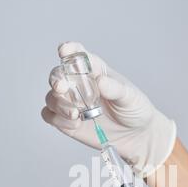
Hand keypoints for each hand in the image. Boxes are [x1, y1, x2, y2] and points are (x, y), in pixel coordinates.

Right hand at [42, 42, 175, 176]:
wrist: (136, 136)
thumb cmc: (135, 110)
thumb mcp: (130, 97)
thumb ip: (115, 89)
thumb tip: (99, 81)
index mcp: (95, 71)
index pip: (78, 55)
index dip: (69, 50)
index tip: (64, 51)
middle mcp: (79, 85)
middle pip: (57, 75)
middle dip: (56, 79)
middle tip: (62, 87)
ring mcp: (71, 103)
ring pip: (52, 97)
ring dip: (58, 104)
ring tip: (75, 114)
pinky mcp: (66, 121)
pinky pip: (51, 117)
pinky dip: (58, 119)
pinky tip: (75, 124)